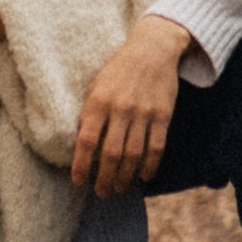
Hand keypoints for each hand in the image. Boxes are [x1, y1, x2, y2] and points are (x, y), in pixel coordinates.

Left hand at [72, 14, 192, 195]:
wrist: (152, 49)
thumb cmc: (118, 70)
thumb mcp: (96, 85)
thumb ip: (88, 113)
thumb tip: (79, 145)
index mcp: (99, 101)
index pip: (86, 141)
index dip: (81, 165)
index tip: (78, 181)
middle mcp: (120, 109)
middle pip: (111, 154)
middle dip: (105, 179)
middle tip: (102, 192)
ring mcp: (144, 113)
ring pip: (133, 155)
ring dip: (125, 177)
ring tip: (119, 188)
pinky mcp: (163, 115)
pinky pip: (156, 147)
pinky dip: (150, 166)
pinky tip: (144, 176)